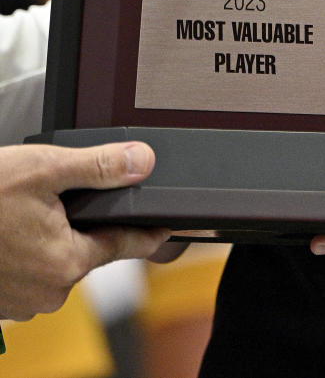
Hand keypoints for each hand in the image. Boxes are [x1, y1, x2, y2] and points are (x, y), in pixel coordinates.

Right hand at [0, 140, 167, 320]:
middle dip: (82, 221)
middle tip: (55, 193)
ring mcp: (22, 301)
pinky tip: (9, 226)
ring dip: (50, 234)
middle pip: (88, 249)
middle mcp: (49, 291)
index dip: (151, 232)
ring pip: (56, 259)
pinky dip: (25, 248)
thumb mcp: (45, 169)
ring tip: (22, 208)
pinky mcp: (1, 301)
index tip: (169, 231)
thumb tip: (143, 162)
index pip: (128, 245)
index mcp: (68, 261)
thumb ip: (101, 166)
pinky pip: (28, 270)